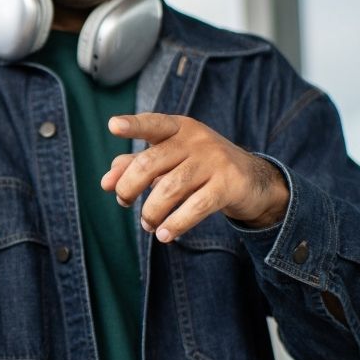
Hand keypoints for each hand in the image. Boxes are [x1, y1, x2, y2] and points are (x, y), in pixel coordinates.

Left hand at [101, 113, 287, 242]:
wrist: (253, 180)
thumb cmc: (200, 167)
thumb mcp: (171, 160)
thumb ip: (136, 164)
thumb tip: (106, 181)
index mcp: (179, 128)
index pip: (154, 124)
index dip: (133, 126)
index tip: (112, 126)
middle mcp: (197, 140)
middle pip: (151, 162)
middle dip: (129, 186)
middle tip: (124, 201)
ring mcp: (215, 160)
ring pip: (170, 188)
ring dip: (151, 212)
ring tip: (147, 224)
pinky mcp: (230, 184)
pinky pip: (197, 206)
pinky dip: (176, 223)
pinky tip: (165, 235)